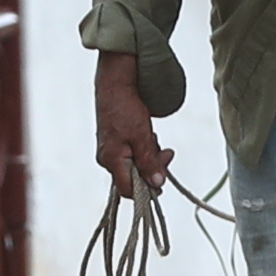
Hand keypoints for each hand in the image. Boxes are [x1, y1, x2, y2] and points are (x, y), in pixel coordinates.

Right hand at [92, 53, 171, 193]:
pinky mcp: (114, 143)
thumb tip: (157, 184)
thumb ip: (149, 162)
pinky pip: (132, 153)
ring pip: (135, 164)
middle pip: (134, 177)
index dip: (146, 191)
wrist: (115, 84)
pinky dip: (143, 147)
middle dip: (153, 167)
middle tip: (168, 153)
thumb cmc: (125, 108)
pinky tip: (148, 134)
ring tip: (154, 137)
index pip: (128, 190)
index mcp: (111, 160)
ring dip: (150, 155)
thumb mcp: (142, 136)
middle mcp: (107, 159)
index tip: (162, 182)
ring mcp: (110, 151)